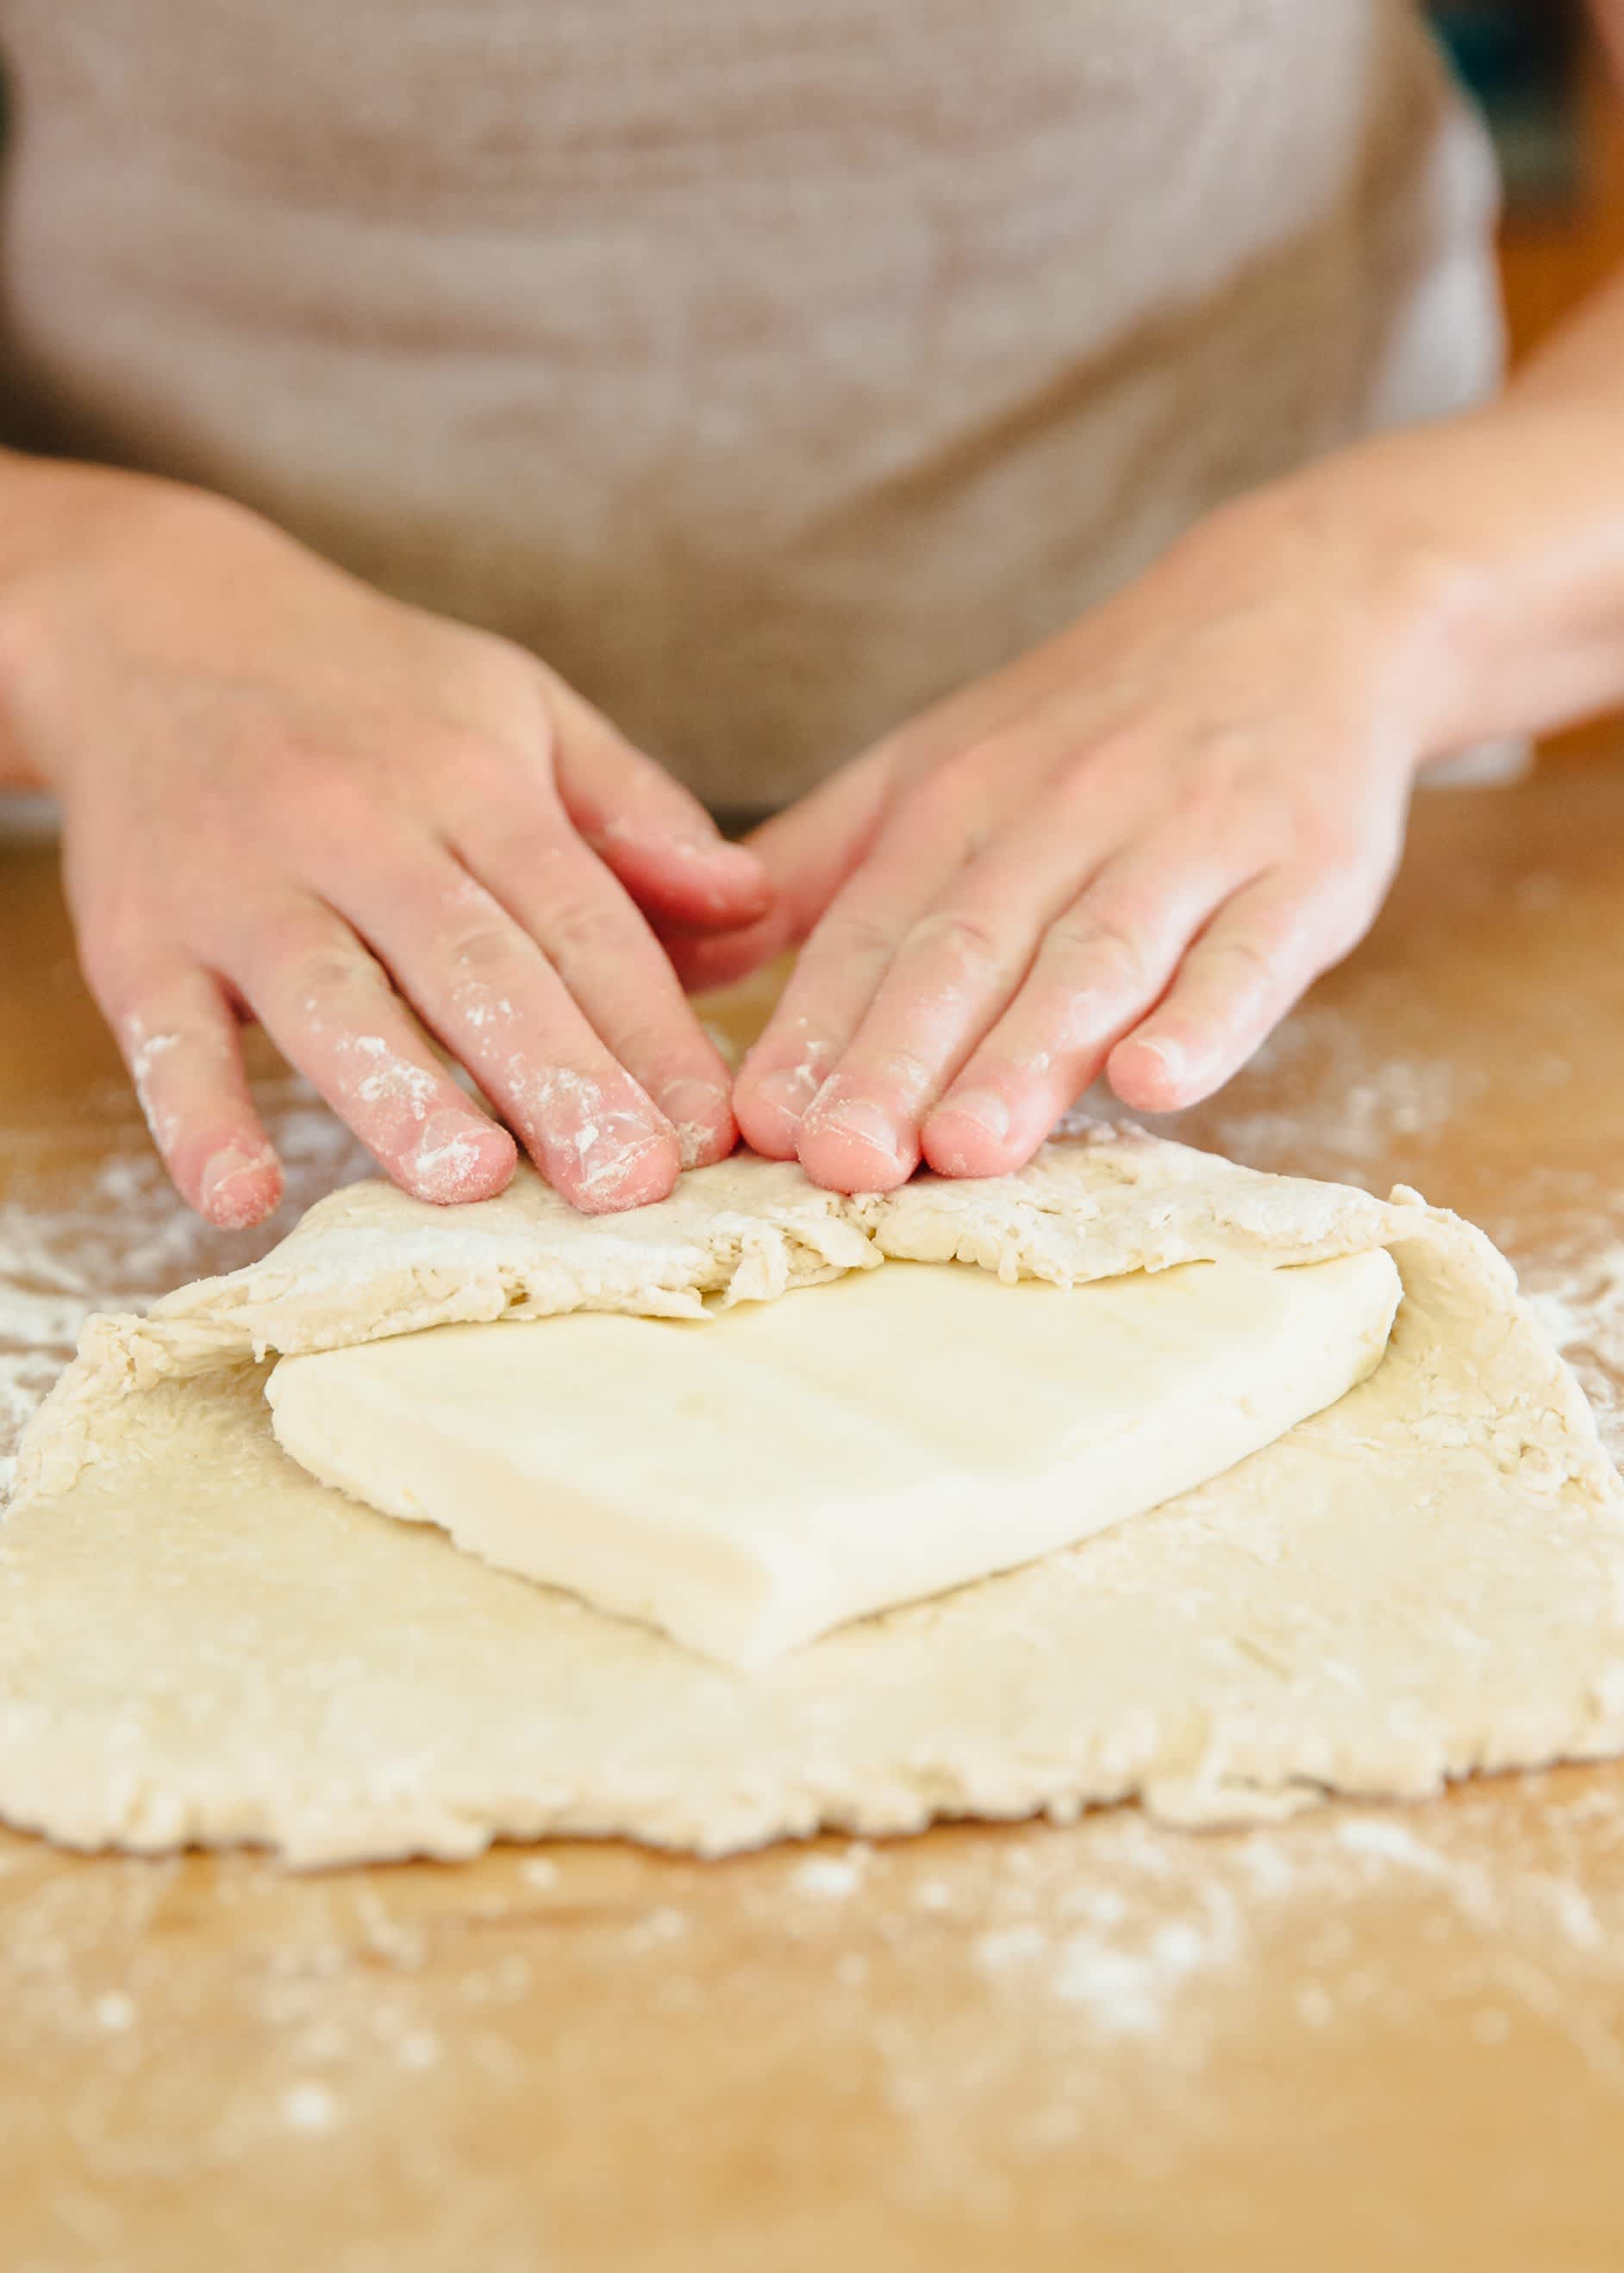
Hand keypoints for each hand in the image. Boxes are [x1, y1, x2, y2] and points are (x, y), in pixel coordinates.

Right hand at [0, 459, 770, 1223]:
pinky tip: (240, 1199)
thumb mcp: (522, 710)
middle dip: (555, 1076)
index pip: (577, 916)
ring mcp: (238, 883)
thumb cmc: (377, 696)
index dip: (650, 1026)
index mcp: (469, 778)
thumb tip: (752, 904)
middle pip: (469, 962)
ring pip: (328, 995)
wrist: (159, 621)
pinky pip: (163, 1035)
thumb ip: (636, 812)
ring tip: (475, 1183)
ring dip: (398, 1094)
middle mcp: (356, 825)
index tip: (711, 1132)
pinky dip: (195, 1118)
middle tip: (629, 1184)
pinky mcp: (134, 935)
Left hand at [675, 476, 1447, 1190]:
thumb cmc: (1088, 726)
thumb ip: (812, 870)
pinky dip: (1206, 1018)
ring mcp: (1188, 841)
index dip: (816, 1030)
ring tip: (969, 1150)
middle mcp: (1063, 815)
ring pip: (1095, 957)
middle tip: (845, 1162)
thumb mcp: (932, 768)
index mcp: (957, 799)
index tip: (759, 1127)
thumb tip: (679, 968)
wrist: (1298, 609)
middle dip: (900, 1060)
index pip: (873, 929)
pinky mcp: (1305, 870)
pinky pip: (1251, 953)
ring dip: (1030, 1055)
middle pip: (970, 951)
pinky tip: (1156, 1083)